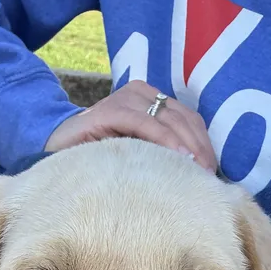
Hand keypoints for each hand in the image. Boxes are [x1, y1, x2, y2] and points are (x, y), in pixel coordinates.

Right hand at [45, 80, 216, 171]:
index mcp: (152, 100)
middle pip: (183, 118)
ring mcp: (124, 99)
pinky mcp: (109, 111)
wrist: (57, 153)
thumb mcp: (139, 152)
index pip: (189, 119)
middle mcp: (140, 93)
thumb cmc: (101, 158)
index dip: (204, 142)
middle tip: (208, 176)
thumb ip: (163, 152)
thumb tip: (199, 172)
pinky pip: (144, 123)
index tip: (212, 170)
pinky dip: (164, 141)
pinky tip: (178, 159)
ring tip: (196, 171)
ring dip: (186, 146)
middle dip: (199, 147)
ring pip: (168, 120)